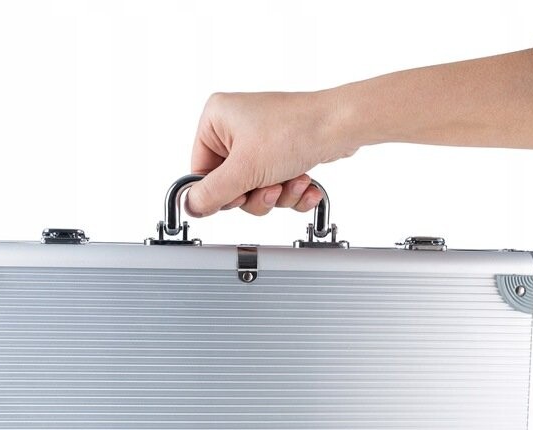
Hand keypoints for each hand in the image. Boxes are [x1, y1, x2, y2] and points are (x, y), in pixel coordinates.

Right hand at [186, 90, 358, 216]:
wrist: (342, 125)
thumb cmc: (296, 130)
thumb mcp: (245, 170)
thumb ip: (212, 193)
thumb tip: (190, 206)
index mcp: (215, 120)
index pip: (201, 172)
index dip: (221, 192)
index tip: (238, 196)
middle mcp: (235, 127)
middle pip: (230, 185)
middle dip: (256, 194)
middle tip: (270, 188)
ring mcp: (260, 141)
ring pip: (255, 189)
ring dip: (278, 195)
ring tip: (293, 181)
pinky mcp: (281, 152)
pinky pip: (275, 185)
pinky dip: (291, 190)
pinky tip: (305, 184)